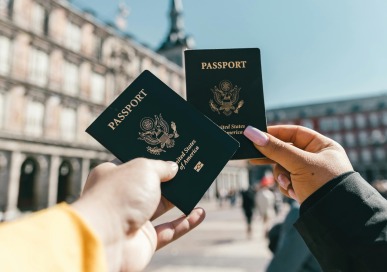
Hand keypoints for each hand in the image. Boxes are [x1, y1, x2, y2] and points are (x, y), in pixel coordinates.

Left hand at [72, 158, 205, 271]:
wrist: (106, 239)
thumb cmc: (119, 196)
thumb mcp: (143, 168)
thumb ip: (161, 166)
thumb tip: (173, 167)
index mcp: (112, 175)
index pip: (133, 162)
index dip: (151, 156)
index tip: (169, 149)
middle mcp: (121, 197)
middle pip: (150, 184)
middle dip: (169, 177)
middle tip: (188, 166)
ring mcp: (133, 220)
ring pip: (161, 207)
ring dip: (180, 198)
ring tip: (198, 186)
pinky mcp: (144, 240)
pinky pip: (169, 231)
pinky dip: (186, 223)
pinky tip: (200, 213)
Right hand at [244, 125, 352, 202]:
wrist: (335, 218)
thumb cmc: (323, 184)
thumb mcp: (298, 163)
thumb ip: (275, 148)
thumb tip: (251, 133)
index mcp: (323, 146)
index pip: (294, 133)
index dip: (276, 133)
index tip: (257, 135)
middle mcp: (317, 158)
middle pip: (286, 151)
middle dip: (274, 159)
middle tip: (254, 158)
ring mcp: (310, 174)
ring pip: (283, 168)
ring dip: (282, 176)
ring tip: (288, 184)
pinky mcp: (304, 187)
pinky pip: (287, 181)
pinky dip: (287, 186)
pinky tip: (294, 193)